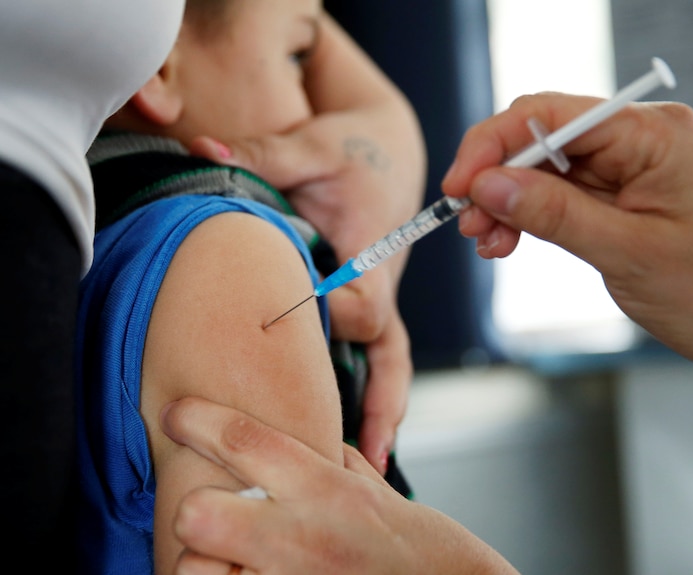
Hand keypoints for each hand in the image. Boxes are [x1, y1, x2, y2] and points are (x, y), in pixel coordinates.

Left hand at [161, 397, 518, 574]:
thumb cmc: (419, 547)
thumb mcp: (374, 492)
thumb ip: (330, 465)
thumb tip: (300, 442)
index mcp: (325, 489)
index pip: (244, 441)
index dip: (198, 420)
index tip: (178, 413)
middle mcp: (300, 536)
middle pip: (199, 512)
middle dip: (196, 511)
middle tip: (213, 514)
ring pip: (196, 572)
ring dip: (206, 566)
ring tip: (232, 561)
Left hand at [189, 117, 415, 475]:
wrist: (387, 146)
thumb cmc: (353, 148)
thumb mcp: (312, 146)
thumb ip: (263, 154)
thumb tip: (200, 152)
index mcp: (375, 250)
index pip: (363, 306)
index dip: (335, 323)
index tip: (300, 334)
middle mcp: (381, 284)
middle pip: (389, 351)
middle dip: (382, 401)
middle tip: (364, 458)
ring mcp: (376, 299)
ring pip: (388, 361)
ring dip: (382, 409)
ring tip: (367, 466)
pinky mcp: (365, 303)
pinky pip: (372, 353)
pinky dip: (368, 391)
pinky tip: (348, 432)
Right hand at [442, 94, 692, 384]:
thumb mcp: (626, 253)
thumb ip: (554, 214)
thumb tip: (487, 185)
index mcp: (652, 134)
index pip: (553, 115)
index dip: (495, 146)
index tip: (460, 187)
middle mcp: (638, 136)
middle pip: (540, 136)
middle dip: (495, 177)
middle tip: (467, 223)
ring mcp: (626, 162)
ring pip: (540, 166)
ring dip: (505, 200)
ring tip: (486, 242)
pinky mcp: (616, 189)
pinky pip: (555, 190)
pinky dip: (526, 213)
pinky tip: (506, 241)